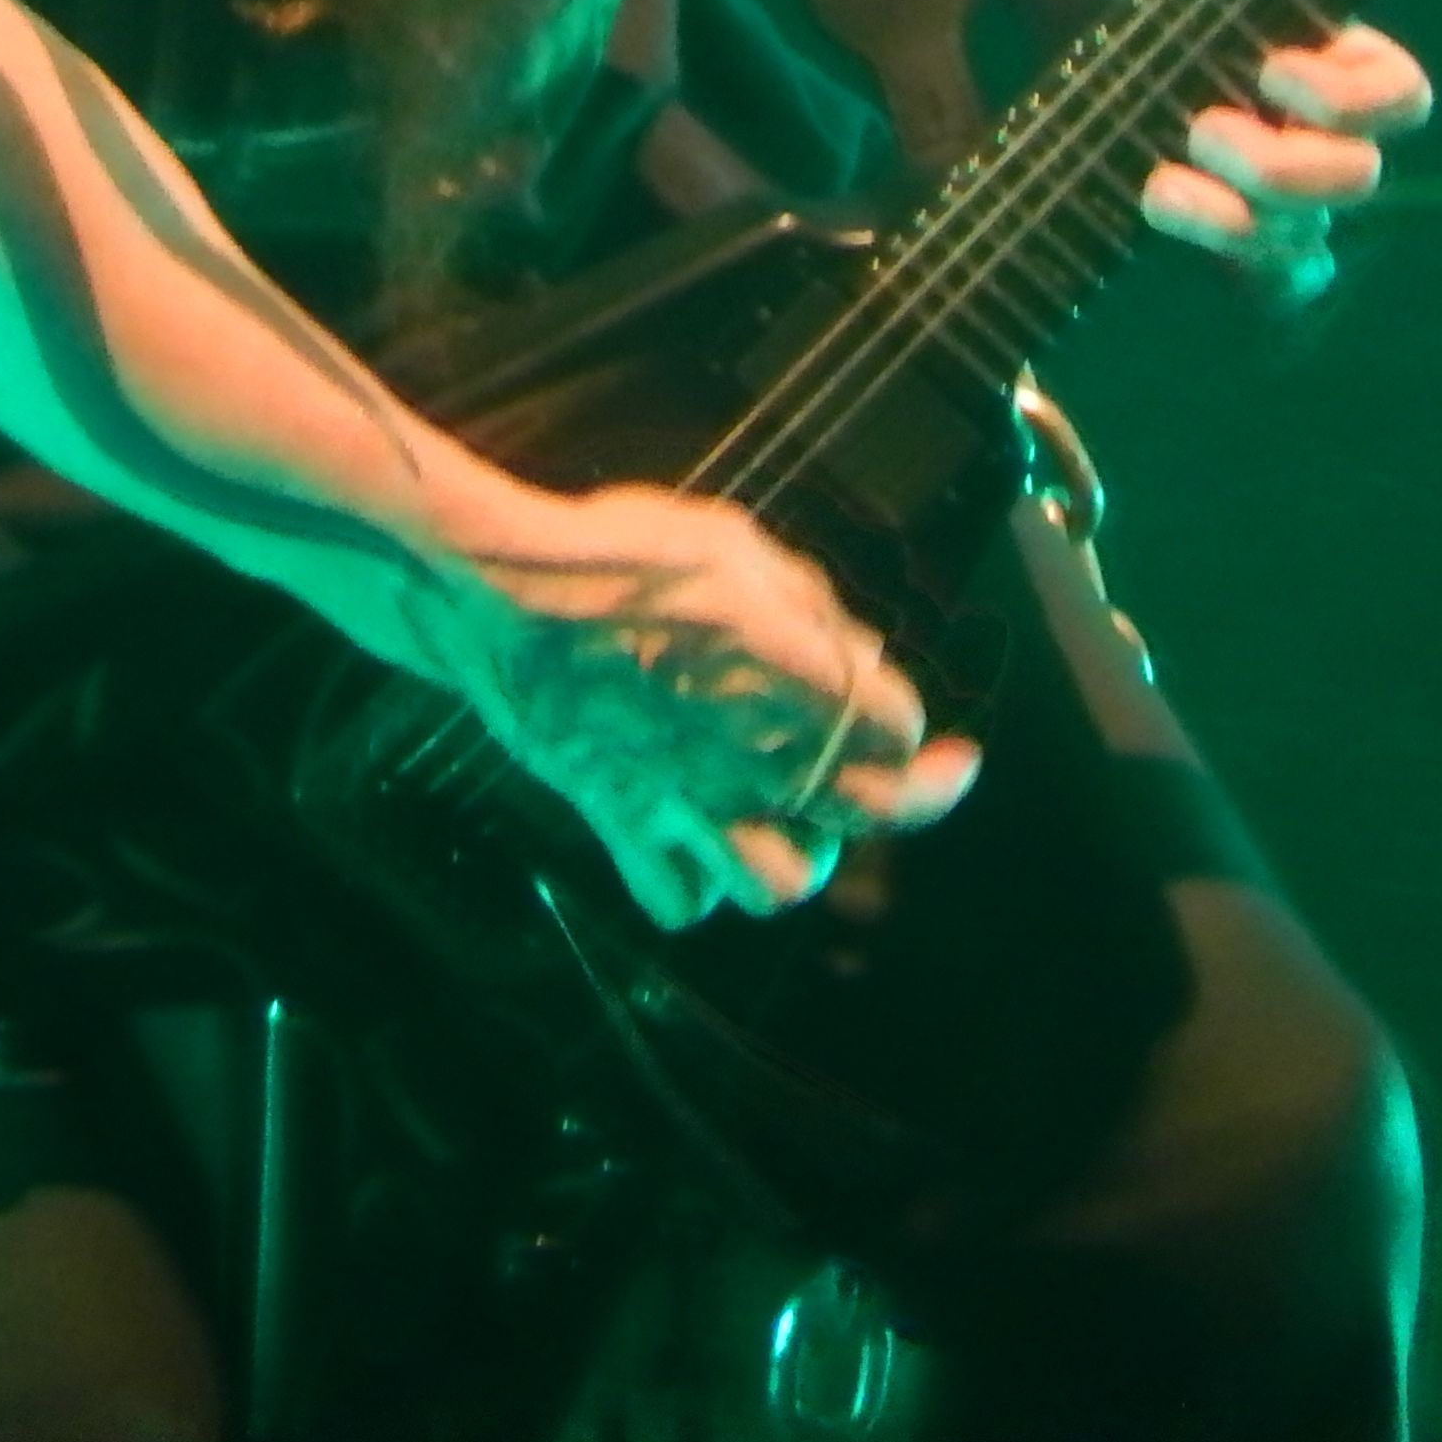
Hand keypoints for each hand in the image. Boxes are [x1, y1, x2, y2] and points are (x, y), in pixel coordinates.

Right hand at [421, 475, 983, 931]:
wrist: (506, 595)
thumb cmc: (625, 553)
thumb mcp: (737, 543)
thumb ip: (810, 606)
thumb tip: (858, 655)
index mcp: (801, 682)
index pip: (896, 727)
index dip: (907, 716)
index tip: (901, 705)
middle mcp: (760, 757)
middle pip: (871, 815)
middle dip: (914, 796)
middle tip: (935, 777)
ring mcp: (693, 803)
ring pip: (784, 882)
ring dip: (802, 853)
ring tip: (798, 817)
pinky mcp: (628, 823)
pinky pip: (681, 897)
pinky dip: (698, 883)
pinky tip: (702, 845)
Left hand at [1040, 0, 1436, 313]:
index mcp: (1324, 44)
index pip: (1398, 95)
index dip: (1354, 99)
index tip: (1272, 67)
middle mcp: (1310, 120)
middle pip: (1358, 178)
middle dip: (1284, 165)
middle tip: (1201, 126)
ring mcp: (1268, 176)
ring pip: (1304, 237)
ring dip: (1238, 223)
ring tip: (1157, 182)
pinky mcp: (1219, 214)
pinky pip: (1273, 277)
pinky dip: (1250, 275)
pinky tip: (1182, 241)